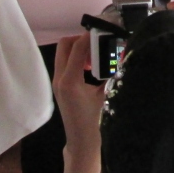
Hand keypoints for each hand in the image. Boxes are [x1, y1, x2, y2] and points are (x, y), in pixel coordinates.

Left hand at [53, 34, 105, 169]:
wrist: (81, 141)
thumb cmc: (94, 120)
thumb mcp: (103, 94)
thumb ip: (107, 73)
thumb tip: (116, 56)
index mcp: (70, 80)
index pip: (76, 48)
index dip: (89, 37)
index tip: (102, 32)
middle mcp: (59, 78)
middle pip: (64, 45)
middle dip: (80, 40)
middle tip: (97, 44)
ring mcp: (57, 81)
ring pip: (63, 53)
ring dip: (78, 49)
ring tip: (95, 58)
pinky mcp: (59, 85)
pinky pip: (65, 63)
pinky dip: (76, 59)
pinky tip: (90, 68)